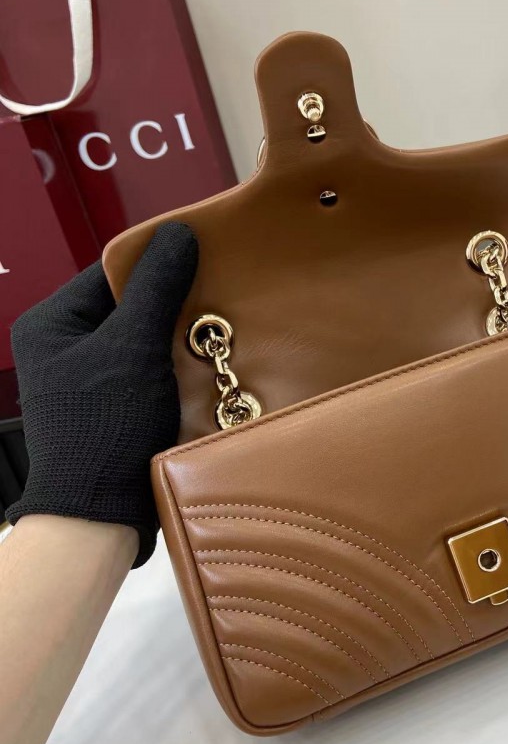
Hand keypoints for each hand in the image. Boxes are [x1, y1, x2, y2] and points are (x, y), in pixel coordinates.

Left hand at [4, 222, 197, 566]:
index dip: (156, 261)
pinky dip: (175, 364)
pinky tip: (206, 362)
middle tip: (217, 293)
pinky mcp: (111, 405)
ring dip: (178, 335)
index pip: (110, 272)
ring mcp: (87, 379)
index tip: (203, 254)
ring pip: (142, 338)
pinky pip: (147, 368)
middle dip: (172, 301)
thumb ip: (157, 288)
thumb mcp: (134, 346)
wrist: (100, 512)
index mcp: (52, 323)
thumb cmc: (106, 422)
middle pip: (128, 305)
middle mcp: (64, 347)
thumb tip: (179, 231)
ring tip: (218, 326)